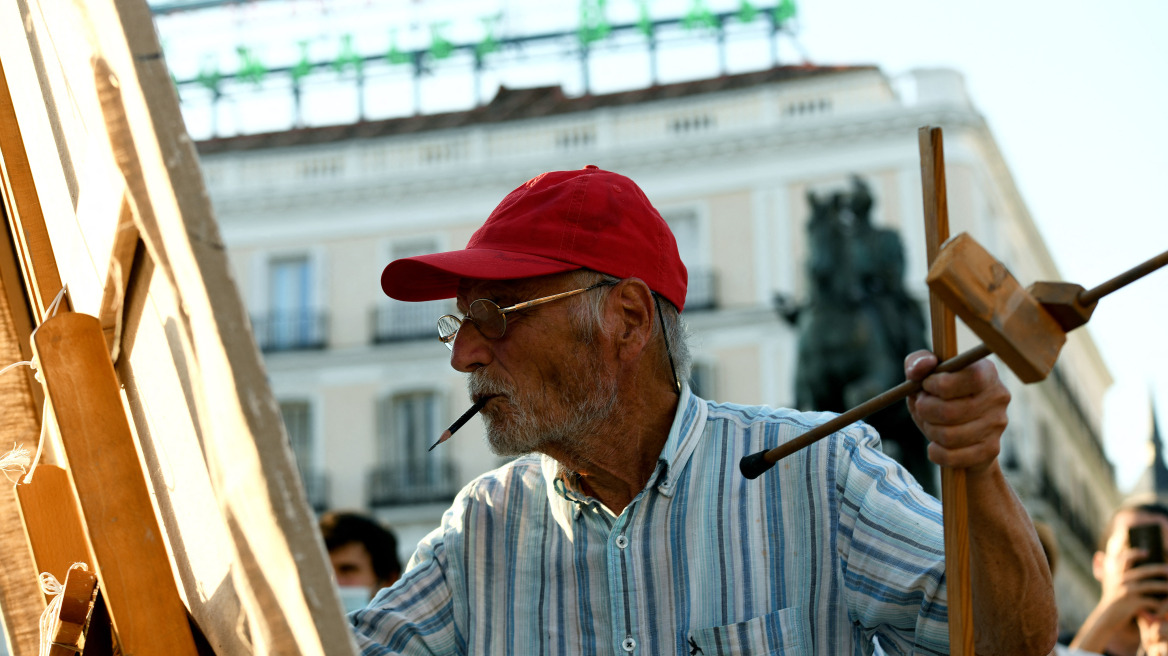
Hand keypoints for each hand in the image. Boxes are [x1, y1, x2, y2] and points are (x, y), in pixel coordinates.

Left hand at [903, 350, 1009, 472]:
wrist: (960, 432)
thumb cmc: (940, 396)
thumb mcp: (925, 375)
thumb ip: (918, 362)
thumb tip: (921, 366)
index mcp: (985, 371)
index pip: (965, 378)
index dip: (937, 385)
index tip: (926, 386)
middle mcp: (998, 397)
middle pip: (949, 411)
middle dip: (925, 410)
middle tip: (923, 407)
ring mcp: (997, 425)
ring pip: (949, 436)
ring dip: (929, 430)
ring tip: (930, 423)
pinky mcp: (991, 449)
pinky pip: (952, 456)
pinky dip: (935, 452)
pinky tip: (935, 445)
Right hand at [1072, 549, 1167, 651]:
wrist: (1109, 617)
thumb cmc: (1112, 597)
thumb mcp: (1108, 581)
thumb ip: (1106, 567)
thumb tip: (1100, 554)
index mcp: (1115, 573)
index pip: (1125, 558)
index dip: (1136, 553)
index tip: (1147, 553)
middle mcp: (1121, 581)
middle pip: (1144, 571)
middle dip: (1158, 569)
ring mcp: (1127, 592)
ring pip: (1150, 586)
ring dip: (1164, 586)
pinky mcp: (1133, 604)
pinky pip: (1151, 601)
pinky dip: (1161, 602)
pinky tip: (1166, 602)